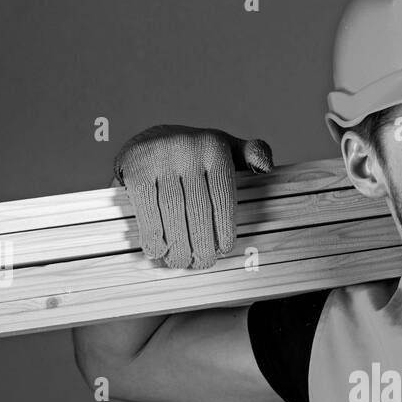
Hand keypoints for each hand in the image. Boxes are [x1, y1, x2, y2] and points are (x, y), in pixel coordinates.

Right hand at [113, 125, 273, 269]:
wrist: (147, 139)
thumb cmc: (193, 154)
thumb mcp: (225, 147)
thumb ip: (249, 154)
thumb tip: (266, 166)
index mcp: (214, 146)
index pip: (222, 196)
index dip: (224, 228)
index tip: (223, 250)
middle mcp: (186, 148)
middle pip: (198, 207)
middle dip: (201, 241)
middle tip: (202, 263)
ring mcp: (159, 157)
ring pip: (173, 211)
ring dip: (178, 243)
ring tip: (182, 262)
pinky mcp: (136, 169)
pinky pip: (147, 209)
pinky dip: (153, 234)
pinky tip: (158, 252)